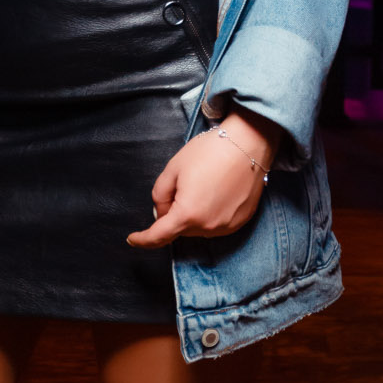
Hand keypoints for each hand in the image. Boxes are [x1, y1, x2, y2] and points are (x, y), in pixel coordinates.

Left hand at [127, 116, 273, 248]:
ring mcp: (227, 226)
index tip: (133, 239)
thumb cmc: (210, 152)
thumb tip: (161, 212)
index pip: (159, 235)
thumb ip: (160, 194)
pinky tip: (215, 193)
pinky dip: (210, 214)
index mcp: (188, 214)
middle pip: (180, 229)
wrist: (249, 143)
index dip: (143, 239)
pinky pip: (216, 225)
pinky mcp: (241, 221)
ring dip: (193, 215)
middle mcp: (208, 227)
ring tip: (202, 185)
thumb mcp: (173, 168)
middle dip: (173, 214)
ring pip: (198, 228)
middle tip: (181, 186)